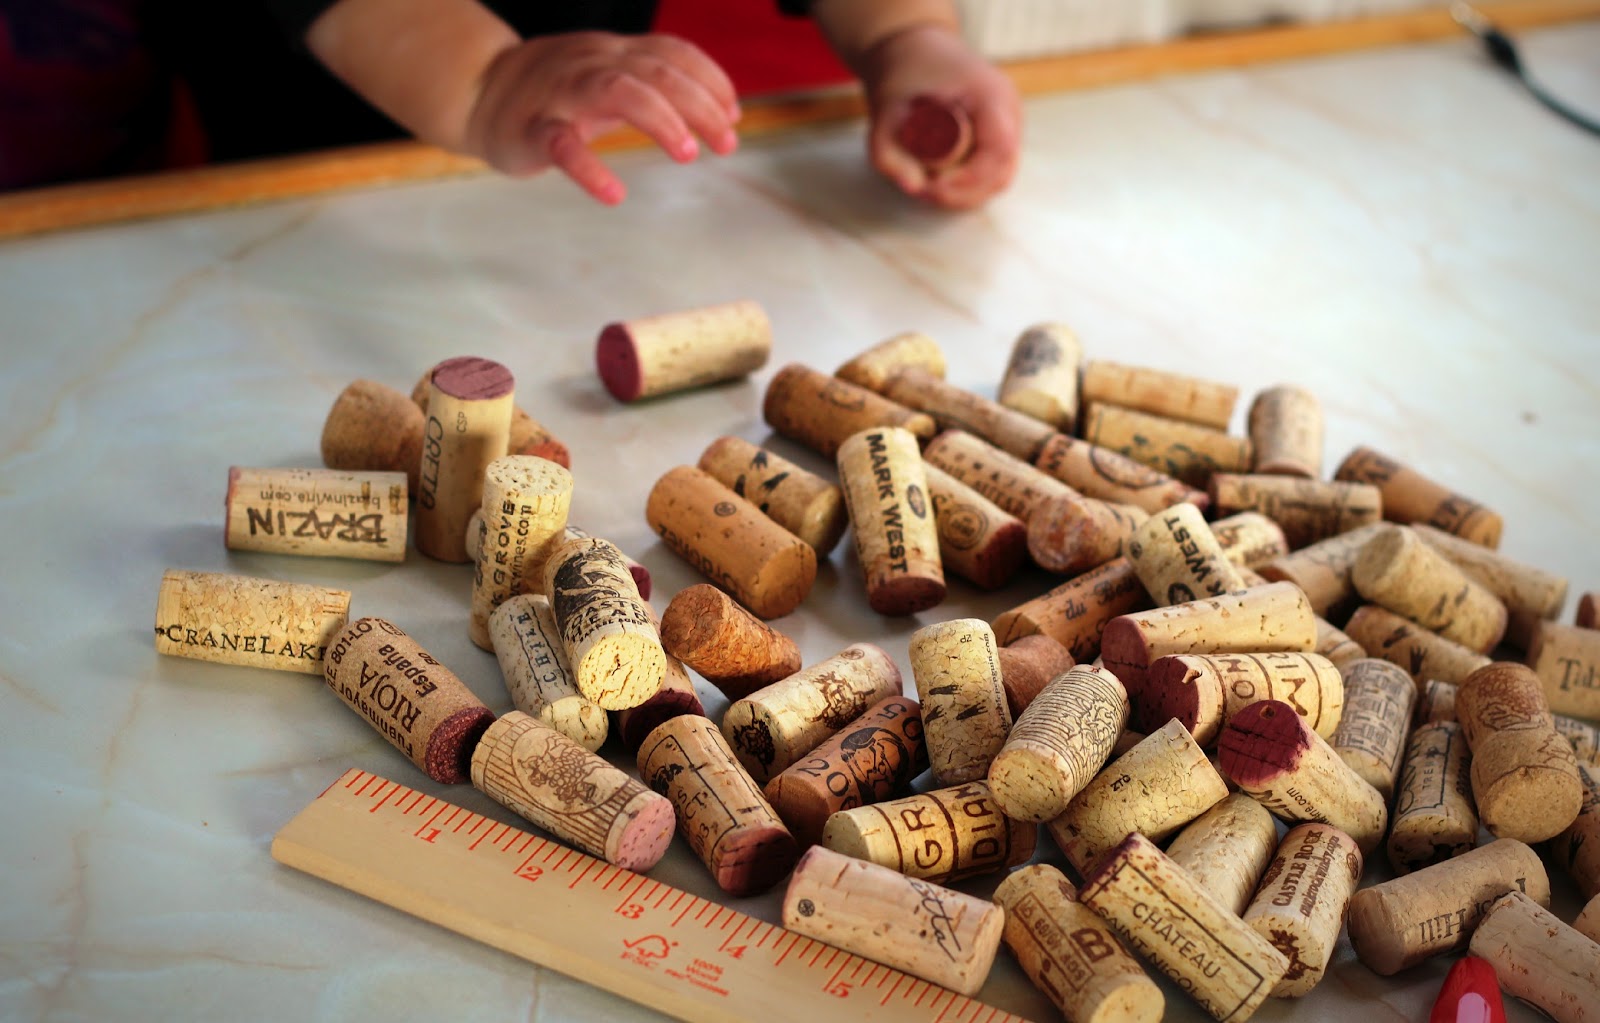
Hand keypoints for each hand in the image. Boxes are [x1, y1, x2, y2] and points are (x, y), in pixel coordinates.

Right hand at [465, 32, 740, 204]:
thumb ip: (661, 90)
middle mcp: (590, 64)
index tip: (733, 114)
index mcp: (613, 52)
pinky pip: (560, 144)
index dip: (709, 79)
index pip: (671, 52)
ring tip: (687, 152)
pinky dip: (588, 168)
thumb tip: (724, 112)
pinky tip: (612, 192)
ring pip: (614, 90)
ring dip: (658, 118)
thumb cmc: (554, 92)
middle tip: (725, 143)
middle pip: (654, 71)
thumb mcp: (610, 78)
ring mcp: (560, 93)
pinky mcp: (530, 130)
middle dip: (698, 105)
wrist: (477, 92)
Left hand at [858, 24, 1019, 209]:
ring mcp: (1007, 122)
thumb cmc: (903, 71)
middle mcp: (1008, 109)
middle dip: (963, 193)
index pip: (998, 151)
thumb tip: (912, 188)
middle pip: (1002, 171)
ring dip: (965, 193)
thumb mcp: (885, 110)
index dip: (969, 180)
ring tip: (927, 188)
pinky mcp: (998, 133)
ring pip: (999, 176)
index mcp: (991, 95)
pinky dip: (969, 185)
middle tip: (924, 192)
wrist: (912, 46)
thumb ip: (887, 151)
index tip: (933, 188)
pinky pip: (992, 170)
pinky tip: (940, 184)